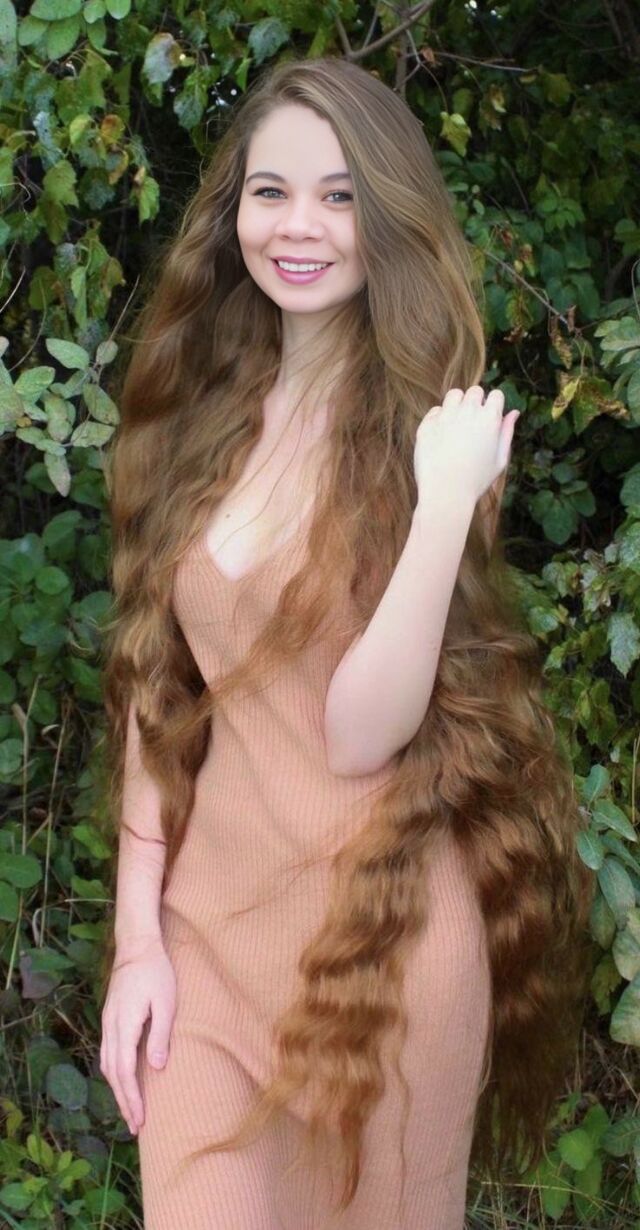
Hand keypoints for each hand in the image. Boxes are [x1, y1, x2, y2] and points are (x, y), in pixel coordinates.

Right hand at [99, 935, 175, 1135]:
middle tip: (135, 1127)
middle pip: (113, 1074)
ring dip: (118, 1090)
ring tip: (129, 1110)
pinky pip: (107, 1053)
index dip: (132, 1099)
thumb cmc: (156, 972)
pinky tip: (121, 1080)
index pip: (125, 1072)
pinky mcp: (110, 1018)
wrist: (136, 946)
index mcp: (124, 1026)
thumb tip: (156, 1068)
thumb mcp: (165, 1002)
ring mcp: (108, 1023)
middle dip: (124, 1102)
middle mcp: (111, 1028)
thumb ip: (160, 1034)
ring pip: (107, 1065)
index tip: (139, 1121)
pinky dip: (114, 1073)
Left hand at [414, 385, 519, 506]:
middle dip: (475, 402)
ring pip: (454, 395)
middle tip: (472, 423)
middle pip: (474, 391)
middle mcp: (468, 411)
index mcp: (490, 418)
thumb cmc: (476, 480)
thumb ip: (507, 433)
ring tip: (456, 424)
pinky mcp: (427, 424)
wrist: (446, 493)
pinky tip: (442, 437)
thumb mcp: (500, 460)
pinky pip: (435, 411)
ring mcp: (446, 416)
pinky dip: (439, 419)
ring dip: (457, 404)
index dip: (493, 405)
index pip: (496, 394)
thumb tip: (514, 413)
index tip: (489, 418)